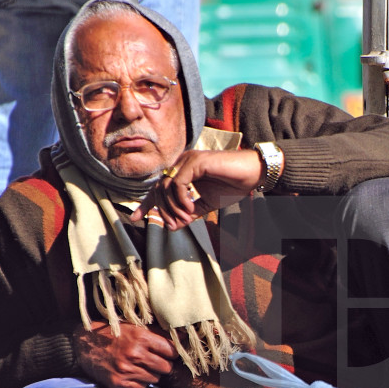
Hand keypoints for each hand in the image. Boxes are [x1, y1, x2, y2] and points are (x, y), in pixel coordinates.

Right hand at [73, 322, 177, 387]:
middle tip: (155, 360)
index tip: (168, 353)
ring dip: (151, 374)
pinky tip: (132, 373)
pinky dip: (140, 382)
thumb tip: (182, 337)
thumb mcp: (134, 327)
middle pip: (166, 368)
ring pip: (155, 379)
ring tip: (141, 366)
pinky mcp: (119, 383)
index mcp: (141, 338)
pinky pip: (141, 387)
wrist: (83, 345)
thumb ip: (157, 333)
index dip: (172, 352)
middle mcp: (135, 355)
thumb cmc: (113, 333)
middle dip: (163, 364)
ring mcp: (127, 371)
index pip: (171, 351)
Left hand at [129, 149, 262, 230]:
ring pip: (167, 187)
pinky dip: (181, 199)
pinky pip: (179, 183)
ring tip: (186, 219)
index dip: (146, 203)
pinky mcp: (196, 161)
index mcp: (183, 172)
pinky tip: (191, 209)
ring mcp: (188, 160)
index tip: (136, 219)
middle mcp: (182, 163)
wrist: (253, 174)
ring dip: (173, 208)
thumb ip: (190, 213)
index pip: (158, 188)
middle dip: (162, 211)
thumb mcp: (207, 204)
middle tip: (173, 226)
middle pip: (159, 189)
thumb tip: (172, 226)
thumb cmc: (233, 185)